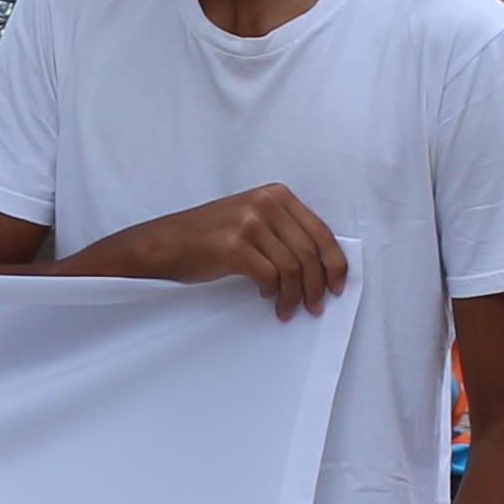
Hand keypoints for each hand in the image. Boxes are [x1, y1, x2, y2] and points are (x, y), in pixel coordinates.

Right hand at [104, 184, 347, 315]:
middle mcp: (266, 203)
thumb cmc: (210, 237)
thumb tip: (322, 266)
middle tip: (314, 307)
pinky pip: (269, 277)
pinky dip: (272, 293)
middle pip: (310, 252)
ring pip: (293, 268)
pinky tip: (265, 298)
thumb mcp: (252, 220)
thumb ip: (285, 231)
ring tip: (287, 310)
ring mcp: (249, 222)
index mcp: (276, 194)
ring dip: (294, 296)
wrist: (165, 243)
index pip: (321, 231)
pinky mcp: (234, 246)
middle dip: (317, 286)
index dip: (335, 263)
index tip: (338, 287)